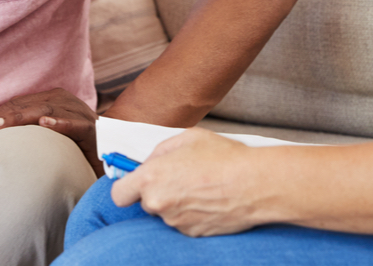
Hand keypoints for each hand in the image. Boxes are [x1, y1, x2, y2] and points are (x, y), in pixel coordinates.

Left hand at [0, 87, 99, 170]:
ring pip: (44, 111)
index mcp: (49, 100)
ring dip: (18, 120)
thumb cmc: (75, 147)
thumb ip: (25, 137)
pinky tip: (45, 123)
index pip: (14, 107)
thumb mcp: (46, 140)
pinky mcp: (93, 129)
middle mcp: (62, 101)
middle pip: (23, 107)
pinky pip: (75, 124)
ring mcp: (78, 113)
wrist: (115, 150)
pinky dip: (61, 122)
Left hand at [111, 128, 259, 236]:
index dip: (126, 187)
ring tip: (200, 185)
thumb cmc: (222, 156)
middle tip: (180, 177)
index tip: (135, 181)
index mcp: (151, 178)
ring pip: (166, 212)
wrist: (253, 184)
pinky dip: (192, 213)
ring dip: (176, 202)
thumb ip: (161, 151)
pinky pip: (184, 222)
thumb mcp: (187, 137)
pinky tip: (208, 199)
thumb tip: (152, 161)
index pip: (119, 194)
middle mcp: (159, 203)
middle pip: (146, 202)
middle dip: (158, 191)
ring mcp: (175, 222)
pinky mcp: (192, 234)